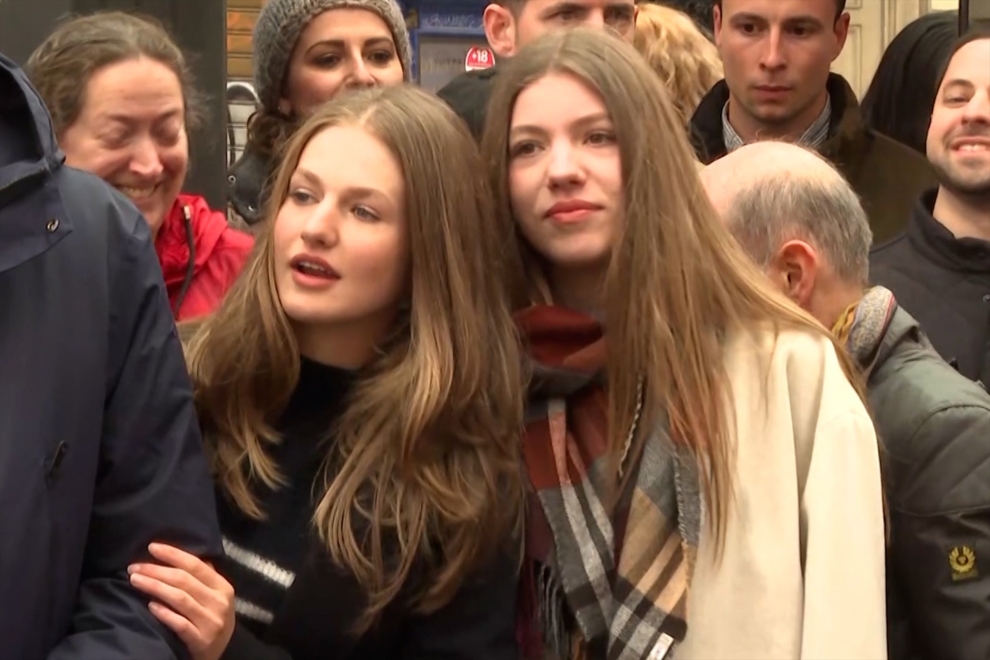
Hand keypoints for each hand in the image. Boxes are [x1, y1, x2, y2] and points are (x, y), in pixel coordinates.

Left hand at [129, 543, 234, 659]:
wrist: (218, 653)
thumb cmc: (211, 618)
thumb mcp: (215, 596)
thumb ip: (203, 577)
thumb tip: (179, 556)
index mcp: (222, 586)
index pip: (196, 565)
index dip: (173, 554)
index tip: (151, 547)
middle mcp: (218, 602)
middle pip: (184, 580)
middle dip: (156, 571)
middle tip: (134, 567)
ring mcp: (210, 621)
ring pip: (180, 599)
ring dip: (155, 587)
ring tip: (135, 580)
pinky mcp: (201, 640)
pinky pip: (179, 624)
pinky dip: (164, 613)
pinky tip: (150, 606)